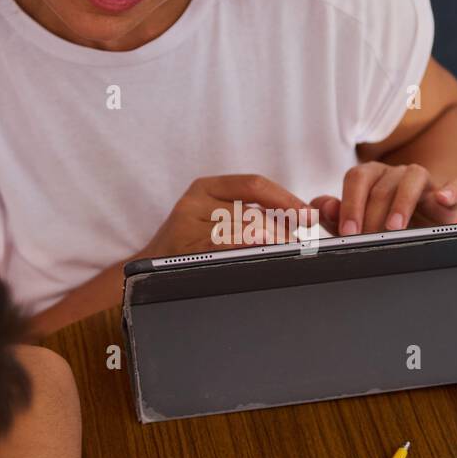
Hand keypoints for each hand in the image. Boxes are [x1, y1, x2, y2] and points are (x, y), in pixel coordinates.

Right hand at [139, 175, 312, 257]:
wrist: (148, 272)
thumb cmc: (190, 248)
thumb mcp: (215, 220)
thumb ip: (249, 215)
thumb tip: (297, 222)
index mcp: (206, 187)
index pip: (254, 185)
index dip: (285, 199)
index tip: (308, 215)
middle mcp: (193, 201)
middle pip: (252, 211)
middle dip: (283, 230)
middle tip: (301, 246)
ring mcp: (185, 225)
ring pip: (242, 232)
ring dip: (271, 246)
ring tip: (285, 256)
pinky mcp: (183, 249)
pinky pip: (226, 250)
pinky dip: (250, 256)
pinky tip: (261, 262)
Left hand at [310, 162, 456, 235]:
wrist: (420, 224)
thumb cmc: (381, 222)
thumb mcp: (357, 222)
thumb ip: (335, 215)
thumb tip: (322, 207)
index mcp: (370, 176)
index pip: (356, 179)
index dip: (351, 204)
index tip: (347, 232)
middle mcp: (394, 173)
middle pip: (381, 185)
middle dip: (373, 214)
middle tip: (369, 239)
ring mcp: (422, 180)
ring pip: (412, 179)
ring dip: (402, 203)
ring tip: (394, 227)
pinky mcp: (447, 193)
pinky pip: (453, 187)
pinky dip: (449, 192)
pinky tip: (443, 199)